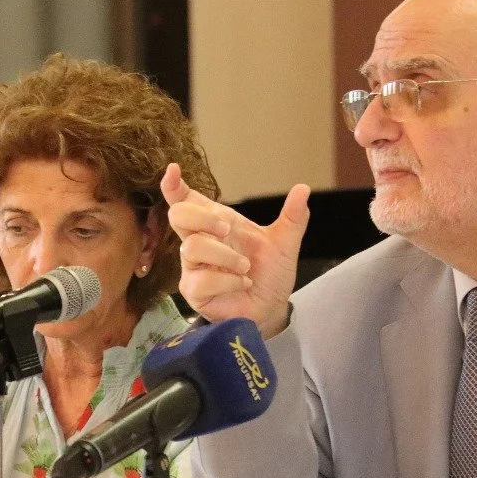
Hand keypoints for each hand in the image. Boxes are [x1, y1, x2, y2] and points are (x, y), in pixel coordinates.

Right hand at [160, 163, 309, 336]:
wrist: (273, 307)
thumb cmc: (270, 273)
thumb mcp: (285, 243)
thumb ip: (293, 217)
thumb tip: (303, 189)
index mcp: (216, 223)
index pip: (186, 201)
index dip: (174, 186)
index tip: (174, 170)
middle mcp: (200, 242)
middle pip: (179, 216)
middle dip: (203, 218)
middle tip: (228, 228)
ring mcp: (193, 267)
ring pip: (192, 248)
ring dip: (226, 256)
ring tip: (246, 267)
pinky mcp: (194, 291)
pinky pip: (200, 280)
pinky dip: (228, 280)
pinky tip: (243, 284)